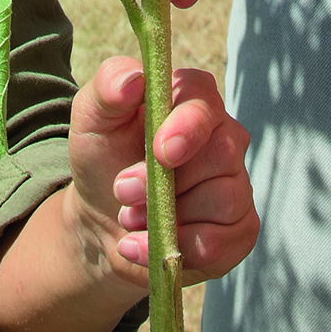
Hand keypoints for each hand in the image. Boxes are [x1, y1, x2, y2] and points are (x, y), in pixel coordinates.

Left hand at [63, 55, 257, 288]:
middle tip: (122, 190)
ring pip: (225, 200)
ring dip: (168, 219)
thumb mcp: (92, 118)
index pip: (206, 101)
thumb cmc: (104, 157)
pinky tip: (141, 247)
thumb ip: (108, 86)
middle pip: (221, 155)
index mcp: (192, 100)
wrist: (103, 219)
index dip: (188, 127)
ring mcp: (236, 184)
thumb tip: (134, 79)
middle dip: (165, 183)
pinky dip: (179, 251)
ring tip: (130, 217)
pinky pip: (224, 243)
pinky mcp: (238, 229)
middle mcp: (224, 138)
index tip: (160, 152)